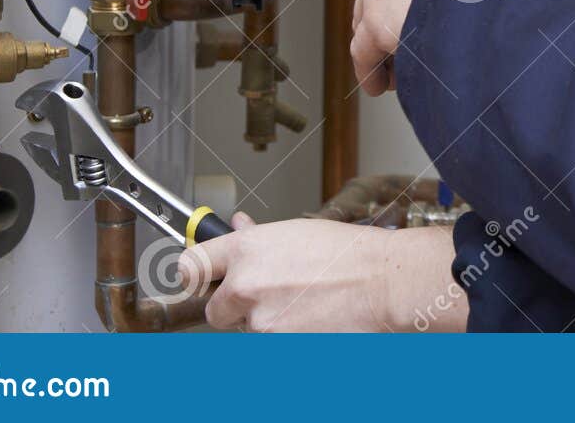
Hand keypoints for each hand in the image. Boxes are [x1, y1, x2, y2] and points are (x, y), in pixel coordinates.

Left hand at [177, 214, 466, 332]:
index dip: (194, 276)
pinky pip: (268, 345)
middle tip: (269, 299)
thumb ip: (259, 237)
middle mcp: (245, 285)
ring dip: (266, 322)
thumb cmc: (350, 254)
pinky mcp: (275, 347)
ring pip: (247, 330)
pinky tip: (311, 322)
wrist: (383, 282)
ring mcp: (259, 321)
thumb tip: (238, 227)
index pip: (191, 267)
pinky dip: (285, 338)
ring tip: (304, 306)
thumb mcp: (298, 233)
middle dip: (235, 308)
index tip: (198, 280)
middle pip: (215, 311)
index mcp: (247, 249)